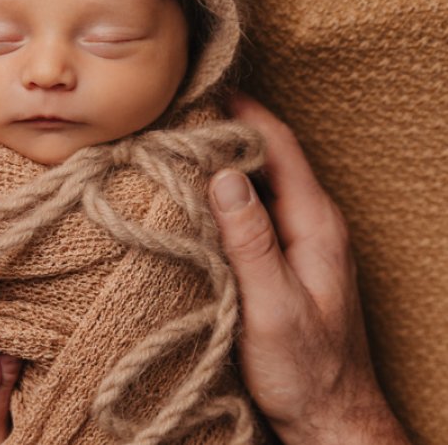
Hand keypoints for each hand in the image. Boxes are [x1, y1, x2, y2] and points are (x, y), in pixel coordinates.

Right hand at [208, 95, 408, 443]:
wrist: (329, 416)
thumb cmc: (306, 369)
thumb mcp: (274, 305)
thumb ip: (252, 241)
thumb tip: (222, 178)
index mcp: (316, 226)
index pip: (283, 151)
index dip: (247, 118)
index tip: (207, 95)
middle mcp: (312, 227)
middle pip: (270, 164)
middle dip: (228, 138)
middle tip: (180, 123)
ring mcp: (299, 246)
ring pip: (260, 190)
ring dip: (224, 170)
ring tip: (179, 155)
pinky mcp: (284, 265)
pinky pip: (255, 218)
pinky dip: (226, 203)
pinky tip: (197, 206)